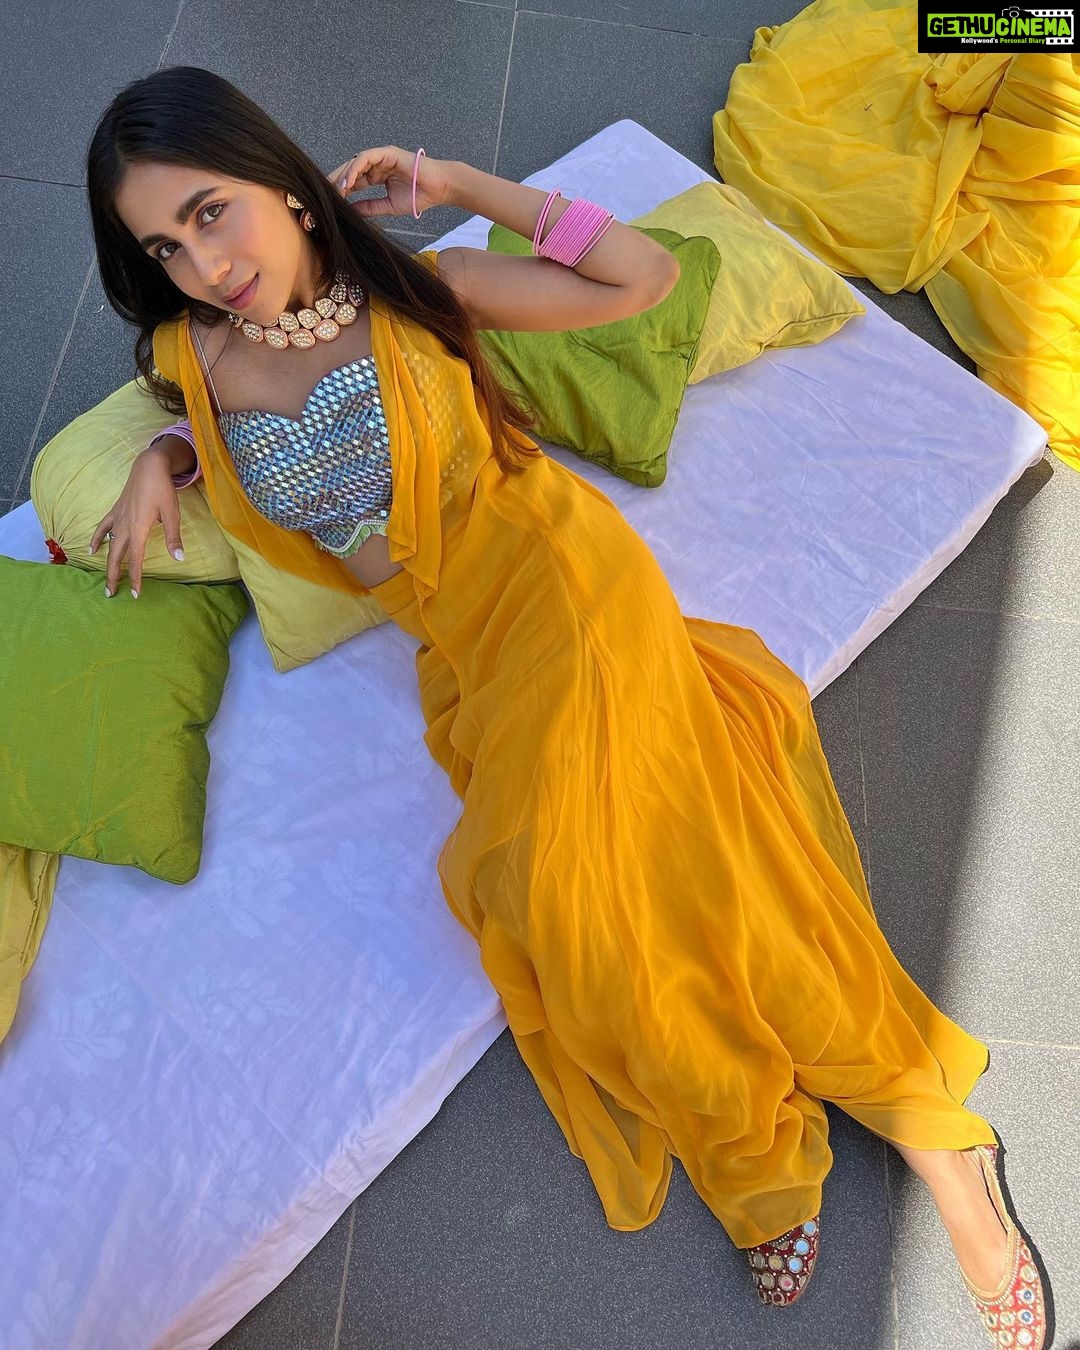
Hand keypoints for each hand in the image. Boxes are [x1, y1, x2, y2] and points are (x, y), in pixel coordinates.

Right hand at [89, 445, 185, 598]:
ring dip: (106, 563)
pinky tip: (92, 550)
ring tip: (105, 579)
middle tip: (111, 594)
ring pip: (108, 546)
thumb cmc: (162, 490)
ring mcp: (117, 518)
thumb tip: (179, 558)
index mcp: (138, 529)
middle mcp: (124, 526)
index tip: (135, 595)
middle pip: (116, 557)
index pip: (136, 560)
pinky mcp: (115, 511)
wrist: (149, 466)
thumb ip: (173, 538)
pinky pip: (102, 528)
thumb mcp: (172, 514)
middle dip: (114, 577)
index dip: (136, 578)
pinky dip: (96, 539)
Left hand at [327, 146, 453, 218]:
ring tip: (336, 191)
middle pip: (351, 170)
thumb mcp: (388, 206)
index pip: (354, 181)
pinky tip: (348, 182)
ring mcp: (382, 157)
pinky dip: (355, 169)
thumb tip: (351, 212)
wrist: (438, 189)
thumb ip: (369, 207)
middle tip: (327, 195)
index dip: (343, 190)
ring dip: (344, 176)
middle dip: (338, 181)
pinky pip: (365, 158)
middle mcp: (377, 165)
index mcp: (377, 176)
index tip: (333, 202)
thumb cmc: (419, 196)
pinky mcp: (387, 153)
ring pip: (355, 163)